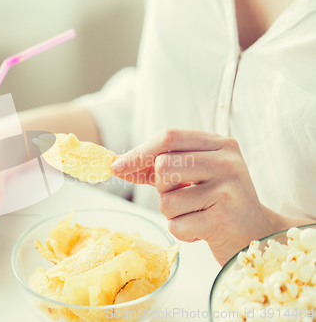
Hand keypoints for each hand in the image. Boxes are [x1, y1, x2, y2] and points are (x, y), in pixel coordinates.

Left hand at [111, 128, 280, 265]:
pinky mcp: (224, 220)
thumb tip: (117, 165)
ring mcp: (228, 190)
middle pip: (163, 166)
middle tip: (182, 196)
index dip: (138, 152)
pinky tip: (204, 230)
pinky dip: (183, 233)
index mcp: (220, 144)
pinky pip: (176, 226)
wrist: (257, 235)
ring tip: (197, 215)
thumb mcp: (194, 176)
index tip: (116, 166)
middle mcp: (227, 162)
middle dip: (161, 187)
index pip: (169, 137)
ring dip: (172, 214)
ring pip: (166, 201)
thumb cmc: (217, 202)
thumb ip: (159, 167)